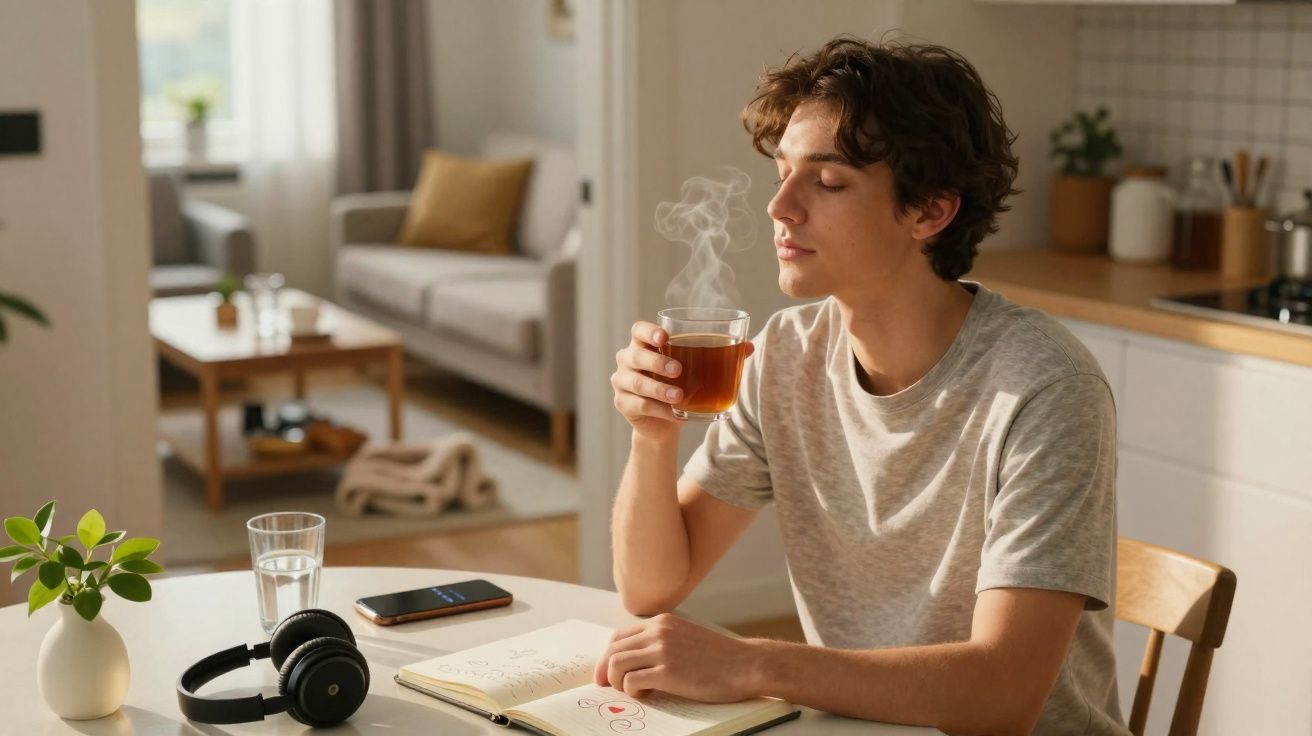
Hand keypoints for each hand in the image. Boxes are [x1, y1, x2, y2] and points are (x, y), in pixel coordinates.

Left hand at [592, 613, 761, 702]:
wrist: (746, 664)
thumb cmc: (721, 657)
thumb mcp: (686, 637)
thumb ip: (663, 641)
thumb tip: (636, 660)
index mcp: (662, 622)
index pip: (619, 636)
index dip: (608, 656)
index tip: (606, 672)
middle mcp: (658, 632)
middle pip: (613, 650)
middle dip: (605, 671)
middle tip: (608, 687)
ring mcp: (662, 650)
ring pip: (616, 665)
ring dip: (618, 683)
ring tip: (635, 691)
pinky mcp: (667, 672)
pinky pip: (632, 682)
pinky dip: (633, 692)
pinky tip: (649, 694)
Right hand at [611, 321, 754, 442]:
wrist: (665, 419)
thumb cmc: (681, 384)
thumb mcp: (697, 368)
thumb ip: (720, 354)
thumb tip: (749, 346)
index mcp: (644, 343)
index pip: (638, 330)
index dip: (649, 331)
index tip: (665, 337)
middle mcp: (628, 359)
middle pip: (635, 355)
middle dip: (657, 362)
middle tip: (678, 370)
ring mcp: (622, 382)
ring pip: (637, 382)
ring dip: (659, 390)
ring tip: (679, 396)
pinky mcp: (623, 403)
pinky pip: (640, 405)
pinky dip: (660, 410)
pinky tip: (676, 414)